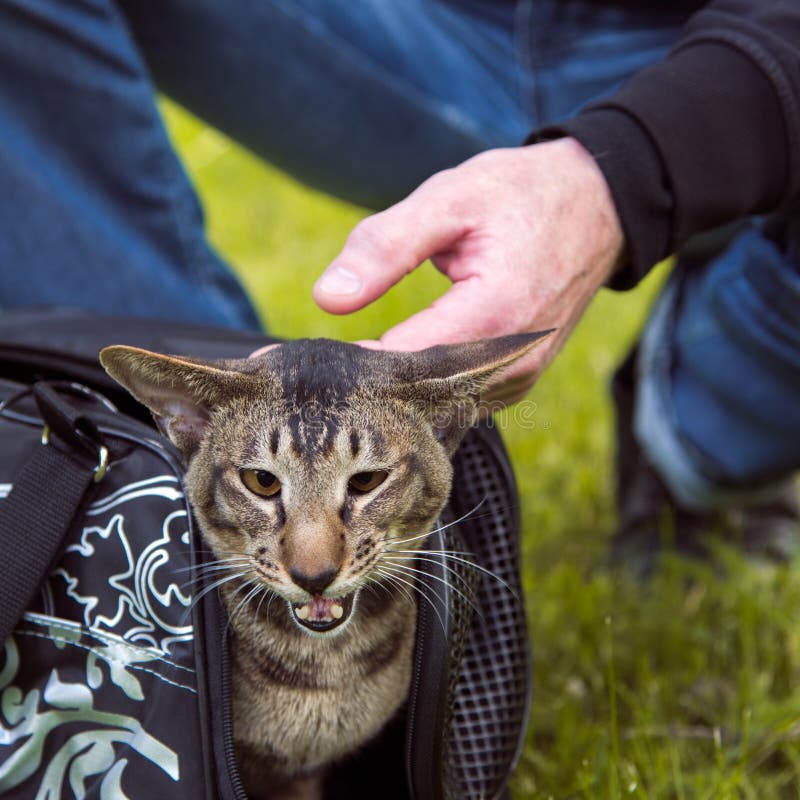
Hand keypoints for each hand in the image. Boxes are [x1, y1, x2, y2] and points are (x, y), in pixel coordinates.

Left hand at [312, 137, 624, 404]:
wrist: (597, 208)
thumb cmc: (522, 195)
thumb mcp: (449, 199)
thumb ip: (386, 247)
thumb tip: (326, 299)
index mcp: (492, 316)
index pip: (398, 364)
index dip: (350, 363)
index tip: (311, 354)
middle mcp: (509, 363)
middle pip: (416, 397)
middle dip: (366, 382)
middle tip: (319, 367)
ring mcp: (517, 379)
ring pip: (435, 408)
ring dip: (393, 392)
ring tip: (352, 369)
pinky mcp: (515, 382)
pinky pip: (457, 402)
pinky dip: (422, 391)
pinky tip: (394, 372)